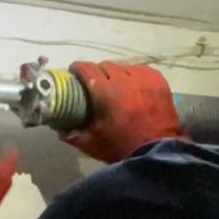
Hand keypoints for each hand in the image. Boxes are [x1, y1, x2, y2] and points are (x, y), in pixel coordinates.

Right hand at [62, 61, 185, 163]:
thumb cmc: (121, 148)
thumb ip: (72, 134)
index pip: (86, 68)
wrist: (157, 153)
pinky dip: (135, 76)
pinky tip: (134, 86)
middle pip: (105, 65)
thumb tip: (59, 128)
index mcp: (104, 91)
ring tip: (117, 86)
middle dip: (97, 72)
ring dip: (117, 74)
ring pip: (124, 66)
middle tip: (96, 84)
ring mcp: (143, 78)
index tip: (75, 75)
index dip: (78, 69)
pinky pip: (142, 70)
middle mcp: (124, 79)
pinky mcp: (159, 81)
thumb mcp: (91, 144)